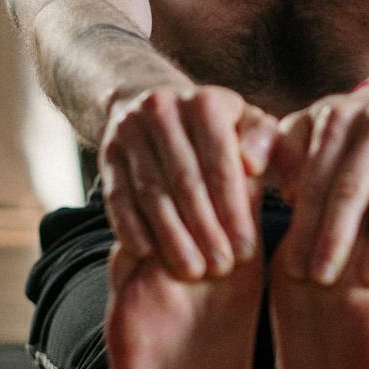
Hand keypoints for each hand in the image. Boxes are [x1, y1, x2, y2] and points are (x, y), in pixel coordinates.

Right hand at [98, 85, 278, 280]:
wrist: (152, 100)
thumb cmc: (215, 124)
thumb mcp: (246, 122)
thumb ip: (262, 141)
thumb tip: (253, 166)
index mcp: (204, 103)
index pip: (220, 164)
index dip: (233, 210)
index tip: (246, 249)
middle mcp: (162, 110)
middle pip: (184, 180)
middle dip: (204, 229)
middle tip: (220, 266)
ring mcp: (130, 131)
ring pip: (151, 191)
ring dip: (171, 235)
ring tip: (191, 269)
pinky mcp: (107, 153)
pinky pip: (117, 196)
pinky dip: (131, 226)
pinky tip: (147, 253)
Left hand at [267, 84, 368, 289]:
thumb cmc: (350, 126)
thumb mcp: (310, 124)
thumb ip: (279, 148)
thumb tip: (263, 175)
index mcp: (336, 117)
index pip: (317, 177)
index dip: (305, 223)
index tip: (293, 266)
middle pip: (354, 187)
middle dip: (337, 237)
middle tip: (322, 279)